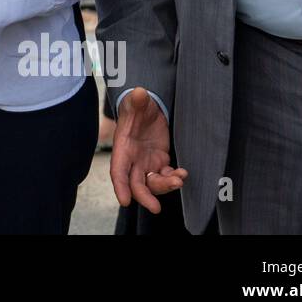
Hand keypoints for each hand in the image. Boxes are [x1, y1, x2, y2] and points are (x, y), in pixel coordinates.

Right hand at [109, 87, 187, 212]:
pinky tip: (183, 173)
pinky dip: (174, 177)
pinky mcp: (159, 161)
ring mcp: (146, 162)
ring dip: (165, 186)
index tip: (125, 200)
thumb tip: (139, 92)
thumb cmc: (137, 105)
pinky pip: (166, 175)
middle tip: (156, 208)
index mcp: (123, 148)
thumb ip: (137, 100)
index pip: (118, 171)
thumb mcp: (137, 101)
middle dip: (145, 197)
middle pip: (136, 184)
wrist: (146, 107)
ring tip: (179, 179)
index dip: (120, 186)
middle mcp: (133, 160)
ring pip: (153, 183)